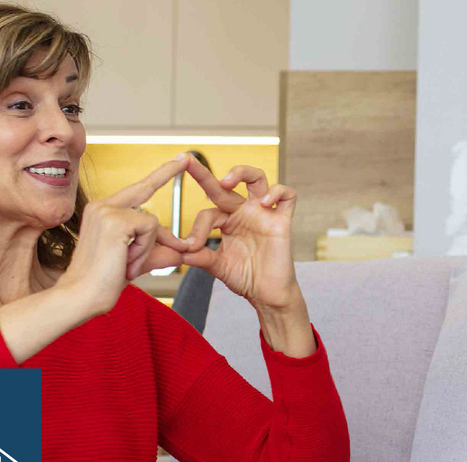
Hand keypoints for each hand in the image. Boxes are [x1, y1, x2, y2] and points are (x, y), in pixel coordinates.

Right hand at [55, 154, 202, 315]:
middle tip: (187, 157)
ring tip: (127, 264)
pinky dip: (145, 250)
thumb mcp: (136, 261)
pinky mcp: (116, 220)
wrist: (81, 296)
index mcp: (102, 211)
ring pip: (152, 222)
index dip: (157, 177)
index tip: (175, 161)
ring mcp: (107, 210)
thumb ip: (159, 251)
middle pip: (145, 187)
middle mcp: (102, 205)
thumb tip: (183, 249)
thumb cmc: (103, 282)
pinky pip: (150, 230)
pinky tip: (127, 261)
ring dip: (148, 248)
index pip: (136, 191)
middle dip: (167, 171)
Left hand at [178, 157, 314, 355]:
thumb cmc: (245, 278)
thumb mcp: (216, 266)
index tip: (189, 246)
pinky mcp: (282, 221)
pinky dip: (277, 192)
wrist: (268, 295)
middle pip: (226, 185)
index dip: (197, 228)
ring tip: (226, 180)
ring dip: (242, 172)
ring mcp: (264, 213)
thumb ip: (200, 256)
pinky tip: (264, 201)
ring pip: (257, 178)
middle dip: (204, 173)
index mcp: (227, 221)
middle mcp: (244, 212)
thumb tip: (179, 250)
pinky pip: (287, 196)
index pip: (208, 213)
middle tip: (187, 161)